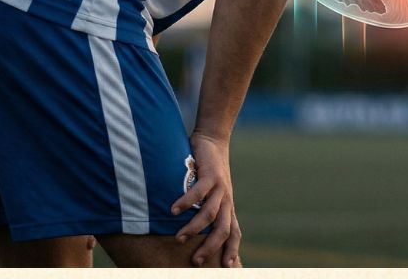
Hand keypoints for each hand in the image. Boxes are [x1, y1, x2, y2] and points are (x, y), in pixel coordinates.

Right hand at [172, 131, 241, 267]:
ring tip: (179, 238)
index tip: (227, 266)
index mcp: (228, 206)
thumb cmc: (208, 170)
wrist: (213, 141)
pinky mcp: (211, 175)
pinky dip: (185, 203)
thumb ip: (205, 208)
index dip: (232, 249)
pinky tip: (173, 211)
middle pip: (223, 229)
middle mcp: (227, 199)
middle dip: (210, 247)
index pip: (234, 232)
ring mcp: (220, 187)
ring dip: (194, 228)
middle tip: (196, 261)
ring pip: (210, 213)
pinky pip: (198, 192)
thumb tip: (192, 229)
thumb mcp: (211, 193)